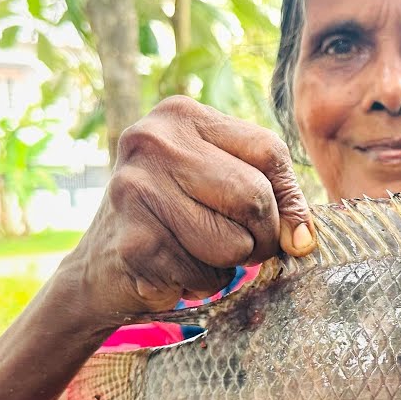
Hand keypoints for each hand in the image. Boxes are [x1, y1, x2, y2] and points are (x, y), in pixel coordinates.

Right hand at [60, 96, 313, 324]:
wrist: (97, 268)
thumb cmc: (173, 220)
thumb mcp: (218, 185)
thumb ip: (269, 196)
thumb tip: (303, 239)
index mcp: (180, 115)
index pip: (269, 150)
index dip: (290, 198)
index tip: (289, 230)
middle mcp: (153, 141)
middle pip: (254, 196)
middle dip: (262, 237)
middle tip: (241, 248)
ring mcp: (136, 190)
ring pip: (234, 242)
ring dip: (229, 265)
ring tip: (195, 252)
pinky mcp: (134, 241)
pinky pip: (205, 275)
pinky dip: (200, 284)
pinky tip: (171, 270)